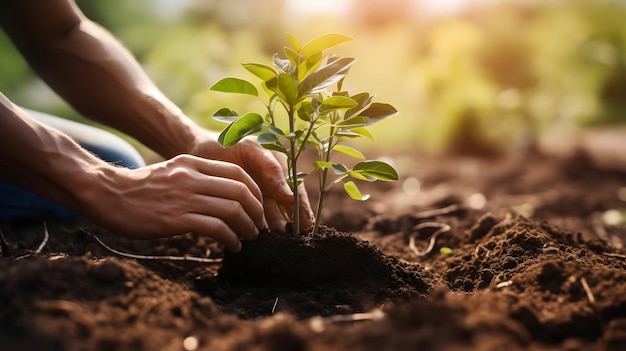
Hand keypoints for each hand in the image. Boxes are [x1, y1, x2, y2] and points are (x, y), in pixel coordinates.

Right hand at [85, 155, 264, 251]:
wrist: (107, 194)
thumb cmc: (140, 187)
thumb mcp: (172, 170)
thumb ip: (197, 177)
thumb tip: (223, 194)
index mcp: (193, 163)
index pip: (238, 172)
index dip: (255, 191)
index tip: (258, 206)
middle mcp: (192, 177)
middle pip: (240, 191)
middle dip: (256, 211)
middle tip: (258, 225)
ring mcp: (185, 197)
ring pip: (232, 210)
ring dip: (247, 227)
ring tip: (248, 238)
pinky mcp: (177, 219)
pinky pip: (216, 228)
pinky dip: (230, 238)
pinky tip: (232, 246)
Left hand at [189, 134, 314, 231]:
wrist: (202, 147)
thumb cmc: (229, 142)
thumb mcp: (252, 150)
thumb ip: (271, 169)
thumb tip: (289, 196)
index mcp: (280, 166)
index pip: (296, 189)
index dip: (302, 206)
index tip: (306, 224)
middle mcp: (274, 183)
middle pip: (288, 207)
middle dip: (292, 223)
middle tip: (294, 239)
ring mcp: (260, 195)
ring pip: (272, 216)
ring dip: (275, 229)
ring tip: (276, 243)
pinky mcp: (245, 205)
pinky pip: (255, 220)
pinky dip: (257, 229)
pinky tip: (258, 239)